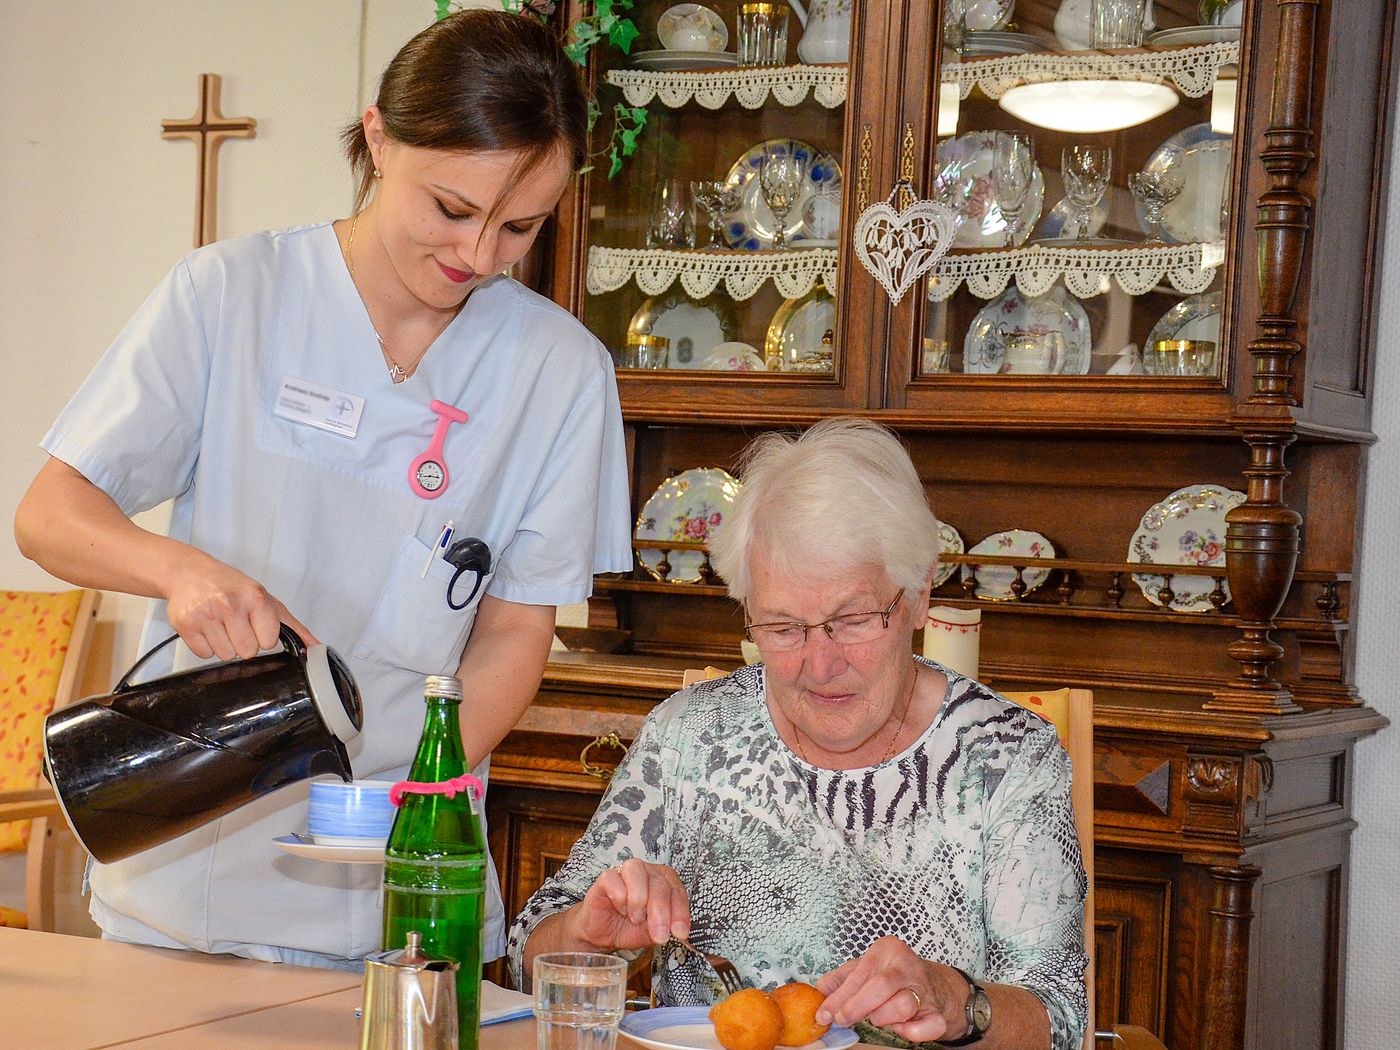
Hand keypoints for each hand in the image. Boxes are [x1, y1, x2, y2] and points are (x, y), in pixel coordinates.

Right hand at [165, 554, 317, 660]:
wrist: (190, 573)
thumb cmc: (232, 587)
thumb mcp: (267, 600)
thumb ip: (293, 627)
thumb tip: (316, 648)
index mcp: (255, 597)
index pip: (268, 641)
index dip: (263, 636)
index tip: (255, 624)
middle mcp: (230, 604)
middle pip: (247, 652)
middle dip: (244, 642)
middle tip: (236, 625)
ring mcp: (205, 614)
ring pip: (225, 656)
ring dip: (225, 645)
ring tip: (221, 625)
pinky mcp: (185, 625)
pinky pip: (204, 655)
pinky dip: (206, 646)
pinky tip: (206, 628)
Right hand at [565, 858, 691, 953]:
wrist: (603, 934)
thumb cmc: (630, 928)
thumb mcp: (652, 933)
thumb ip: (665, 928)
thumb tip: (678, 931)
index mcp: (664, 882)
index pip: (677, 891)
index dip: (680, 913)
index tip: (680, 933)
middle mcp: (647, 872)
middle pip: (659, 882)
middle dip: (661, 912)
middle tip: (659, 934)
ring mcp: (626, 872)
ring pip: (637, 870)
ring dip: (639, 898)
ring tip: (636, 918)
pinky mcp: (606, 878)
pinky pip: (613, 877)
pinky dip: (619, 895)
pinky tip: (620, 909)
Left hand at [815, 936, 967, 1042]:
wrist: (929, 984)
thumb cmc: (889, 974)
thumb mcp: (862, 969)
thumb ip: (838, 979)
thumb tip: (820, 992)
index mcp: (887, 949)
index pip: (860, 974)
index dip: (839, 998)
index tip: (825, 1014)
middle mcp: (907, 966)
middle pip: (880, 987)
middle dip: (856, 1008)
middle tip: (844, 1019)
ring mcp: (924, 988)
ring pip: (902, 1006)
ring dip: (883, 1018)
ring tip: (878, 1016)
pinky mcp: (937, 1011)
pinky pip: (929, 1025)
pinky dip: (913, 1032)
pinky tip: (900, 1028)